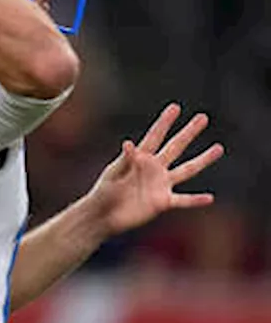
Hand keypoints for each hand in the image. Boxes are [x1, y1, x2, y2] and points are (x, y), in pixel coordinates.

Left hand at [86, 103, 223, 236]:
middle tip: (203, 117)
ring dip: (203, 160)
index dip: (164, 122)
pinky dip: (195, 200)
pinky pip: (183, 200)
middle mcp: (154, 169)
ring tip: (218, 148)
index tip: (175, 107)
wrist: (102, 216)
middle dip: (189, 132)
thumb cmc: (103, 192)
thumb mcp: (113, 174)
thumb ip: (125, 161)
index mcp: (139, 158)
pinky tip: (209, 198)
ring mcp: (160, 185)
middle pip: (175, 147)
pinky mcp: (162, 202)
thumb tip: (129, 144)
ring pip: (187, 170)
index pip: (154, 136)